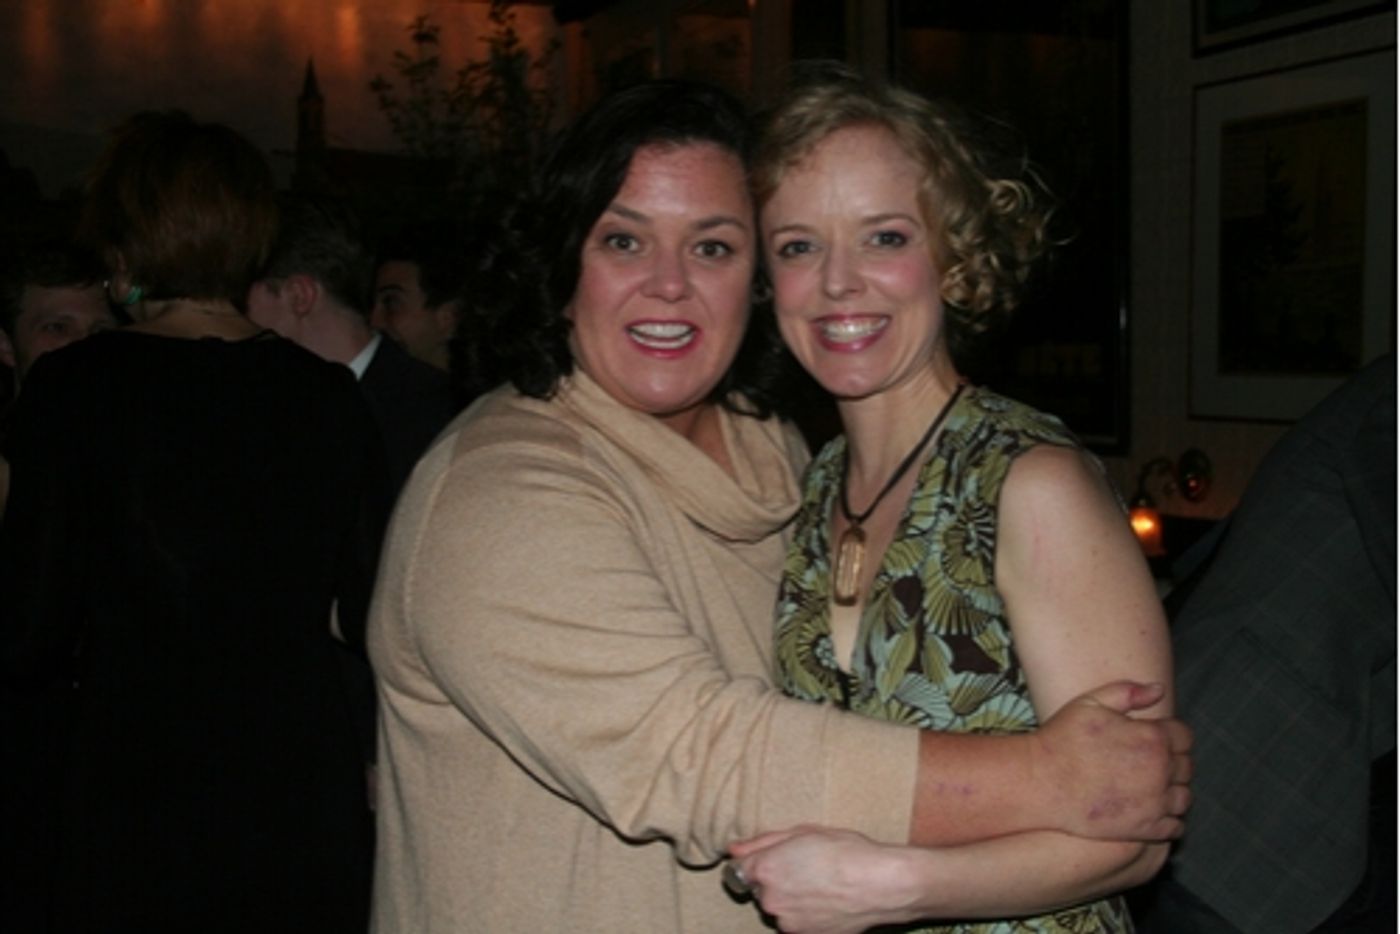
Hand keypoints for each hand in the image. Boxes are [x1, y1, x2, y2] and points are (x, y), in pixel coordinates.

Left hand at [728, 827, 918, 933]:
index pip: (739, 869)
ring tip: (822, 885)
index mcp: (765, 869)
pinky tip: (828, 902)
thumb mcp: (803, 833)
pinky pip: (798, 923)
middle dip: (777, 880)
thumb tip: (733, 849)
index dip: (758, 862)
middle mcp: (770, 900)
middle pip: (761, 890)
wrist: (881, 884)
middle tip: (807, 867)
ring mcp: (787, 922)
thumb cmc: (846, 851)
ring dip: (792, 899)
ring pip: (780, 908)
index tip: (777, 859)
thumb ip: (762, 842)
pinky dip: (807, 914)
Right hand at [1034, 681, 1191, 840]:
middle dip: (1173, 762)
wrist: (1041, 782)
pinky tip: (1151, 811)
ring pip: (1184, 797)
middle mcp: (1160, 770)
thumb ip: (1128, 692)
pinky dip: (1170, 820)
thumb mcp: (1090, 703)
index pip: (1185, 736)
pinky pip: (1175, 827)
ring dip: (1173, 791)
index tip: (1155, 739)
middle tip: (1149, 763)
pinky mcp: (1145, 829)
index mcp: (1153, 738)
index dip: (1171, 735)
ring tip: (1151, 787)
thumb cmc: (1062, 739)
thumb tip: (1159, 690)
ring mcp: (1155, 803)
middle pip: (1186, 767)